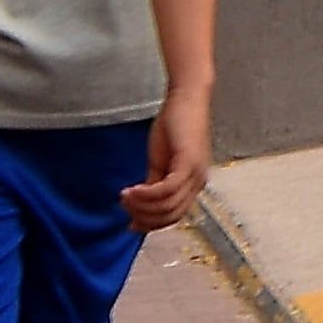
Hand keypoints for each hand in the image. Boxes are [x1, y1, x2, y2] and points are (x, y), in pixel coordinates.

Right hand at [122, 93, 214, 234]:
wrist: (186, 99)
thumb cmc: (175, 126)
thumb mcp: (160, 160)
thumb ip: (154, 182)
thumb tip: (141, 204)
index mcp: (194, 184)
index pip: (174, 216)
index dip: (151, 224)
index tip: (130, 223)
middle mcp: (198, 182)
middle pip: (171, 216)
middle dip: (144, 217)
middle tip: (124, 206)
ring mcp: (196, 174)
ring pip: (167, 206)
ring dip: (142, 206)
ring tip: (124, 197)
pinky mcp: (188, 163)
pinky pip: (166, 191)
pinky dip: (146, 195)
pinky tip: (132, 190)